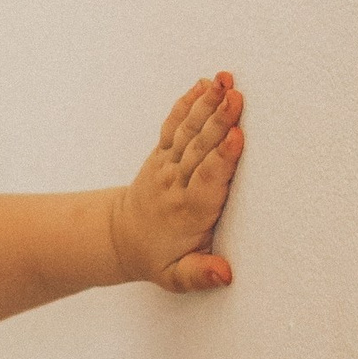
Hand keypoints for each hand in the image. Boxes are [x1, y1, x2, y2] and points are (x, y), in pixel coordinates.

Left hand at [109, 75, 245, 290]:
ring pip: (187, 131)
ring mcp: (167, 164)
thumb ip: (199, 274)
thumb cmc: (158, 258)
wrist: (121, 238)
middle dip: (218, 121)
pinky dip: (188, 103)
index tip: (236, 136)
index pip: (206, 181)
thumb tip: (224, 274)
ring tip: (224, 80)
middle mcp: (176, 183)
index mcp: (187, 212)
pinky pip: (174, 124)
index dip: (221, 159)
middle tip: (236, 96)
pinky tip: (204, 84)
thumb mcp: (177, 277)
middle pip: (199, 149)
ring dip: (206, 104)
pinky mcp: (162, 153)